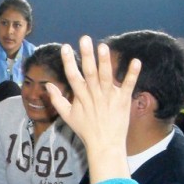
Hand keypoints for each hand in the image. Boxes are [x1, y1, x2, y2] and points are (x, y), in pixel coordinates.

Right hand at [46, 38, 140, 183]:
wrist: (104, 144)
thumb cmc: (85, 130)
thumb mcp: (67, 116)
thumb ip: (57, 99)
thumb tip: (48, 85)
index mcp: (80, 97)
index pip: (72, 76)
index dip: (68, 61)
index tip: (65, 47)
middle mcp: (94, 95)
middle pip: (89, 72)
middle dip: (86, 55)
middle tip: (85, 39)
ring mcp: (109, 97)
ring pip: (107, 76)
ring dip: (105, 62)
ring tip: (103, 46)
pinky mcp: (123, 101)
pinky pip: (128, 85)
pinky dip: (132, 74)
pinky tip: (135, 61)